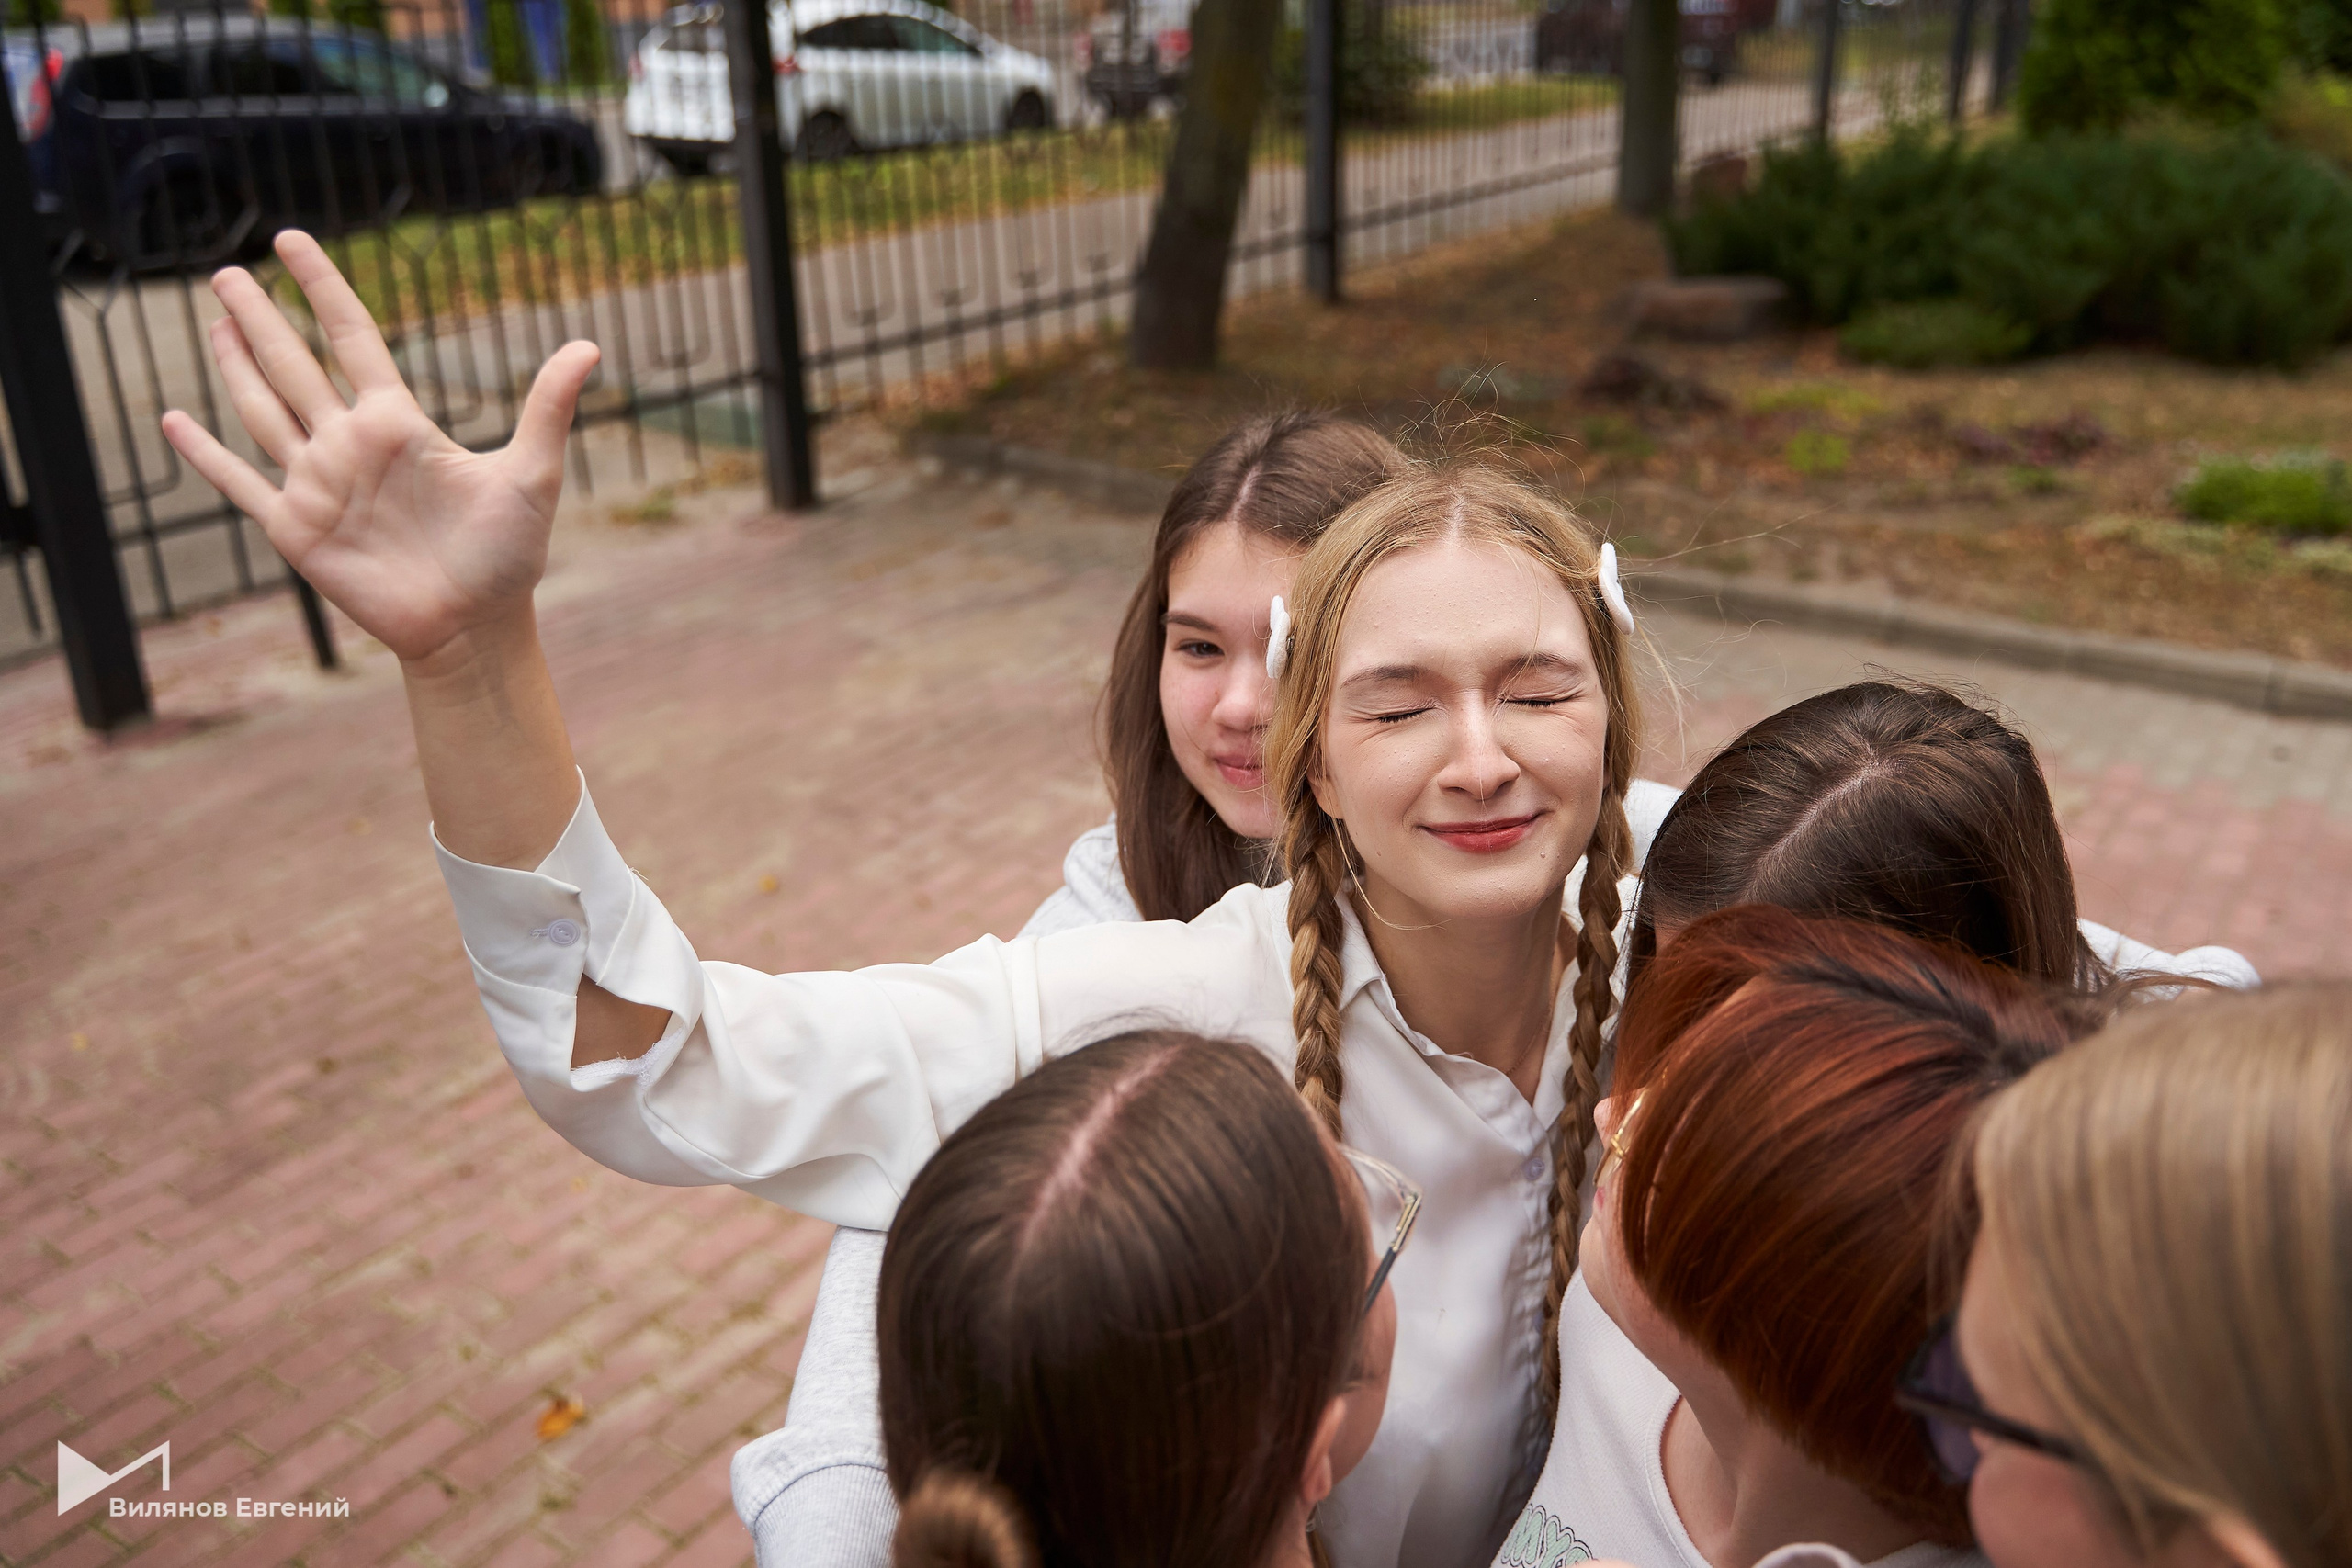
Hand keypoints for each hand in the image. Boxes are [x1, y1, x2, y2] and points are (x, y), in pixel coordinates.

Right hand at [160, 230, 599, 665]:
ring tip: (216, 321)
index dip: (321, 286)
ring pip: (262, 410)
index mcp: (399, 422)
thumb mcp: (533, 475)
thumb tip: (590, 345)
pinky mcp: (296, 528)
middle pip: (293, 364)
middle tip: (226, 273)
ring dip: (235, 366)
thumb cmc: (508, 556)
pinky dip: (205, 453)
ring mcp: (319, 484)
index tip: (291, 240)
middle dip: (260, 318)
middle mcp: (351, 444)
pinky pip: (238, 483)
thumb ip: (548, 408)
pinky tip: (173, 420)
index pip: (351, 337)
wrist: (475, 628)